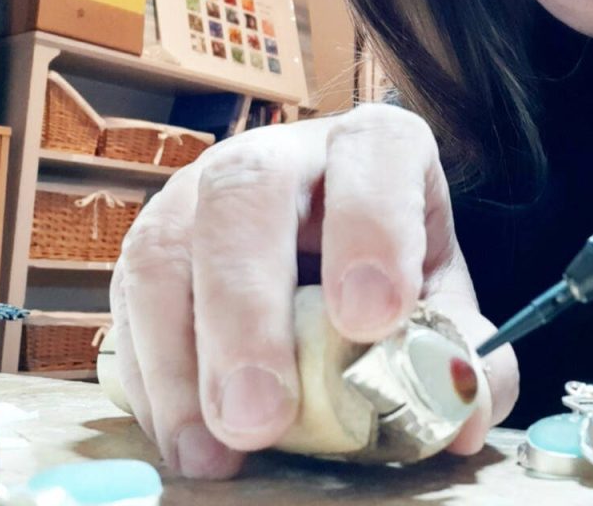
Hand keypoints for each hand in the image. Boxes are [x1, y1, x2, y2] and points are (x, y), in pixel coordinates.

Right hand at [109, 104, 518, 477]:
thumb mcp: (444, 304)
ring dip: (180, 356)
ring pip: (165, 243)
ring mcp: (202, 191)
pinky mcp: (155, 243)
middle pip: (244, 192)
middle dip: (247, 306)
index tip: (373, 319)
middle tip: (262, 415)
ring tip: (212, 447)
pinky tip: (185, 434)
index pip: (374, 149)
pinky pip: (129, 299)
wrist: (333, 256)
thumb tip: (459, 420)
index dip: (371, 227)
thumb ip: (463, 351)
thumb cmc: (392, 275)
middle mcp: (281, 154)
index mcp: (374, 146)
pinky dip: (150, 375)